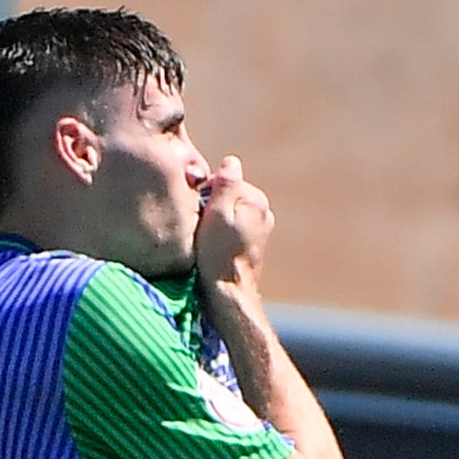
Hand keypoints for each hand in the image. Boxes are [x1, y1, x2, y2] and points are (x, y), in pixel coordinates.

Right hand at [194, 156, 274, 293]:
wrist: (228, 297)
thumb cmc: (218, 256)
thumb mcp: (216, 214)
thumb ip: (225, 184)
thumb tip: (231, 162)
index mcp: (256, 199)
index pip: (223, 180)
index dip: (204, 192)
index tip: (195, 211)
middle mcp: (263, 213)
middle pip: (227, 197)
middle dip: (211, 206)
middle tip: (198, 227)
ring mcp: (260, 231)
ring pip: (229, 214)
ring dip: (214, 222)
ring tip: (204, 241)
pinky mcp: (252, 247)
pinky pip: (231, 230)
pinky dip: (221, 236)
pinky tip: (212, 250)